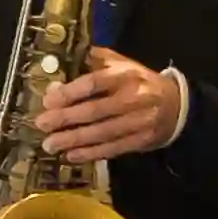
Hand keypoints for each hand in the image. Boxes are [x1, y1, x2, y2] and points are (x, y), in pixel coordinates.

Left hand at [34, 51, 186, 163]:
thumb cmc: (139, 82)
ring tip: (50, 144)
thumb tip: (60, 70)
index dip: (70, 92)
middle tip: (41, 124)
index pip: (95, 83)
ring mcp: (139, 121)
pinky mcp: (142, 140)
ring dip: (73, 140)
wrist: (175, 104)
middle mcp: (133, 97)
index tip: (48, 100)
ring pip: (102, 133)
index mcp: (126, 74)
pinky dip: (91, 153)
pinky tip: (72, 155)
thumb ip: (94, 63)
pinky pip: (112, 148)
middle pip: (95, 110)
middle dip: (65, 119)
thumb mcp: (122, 64)